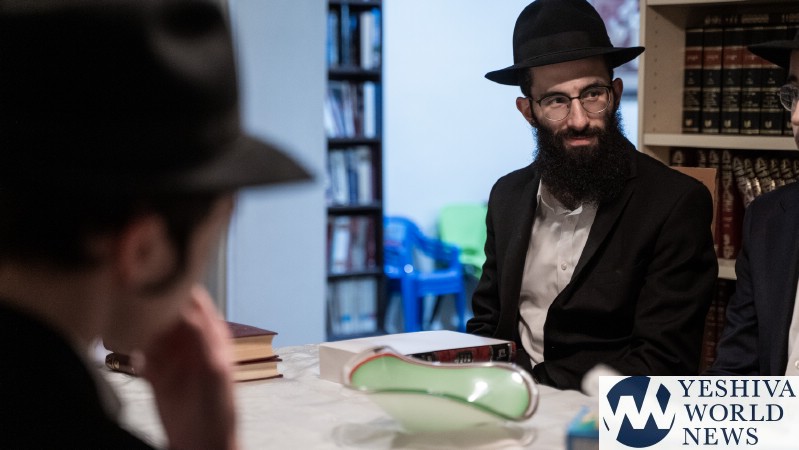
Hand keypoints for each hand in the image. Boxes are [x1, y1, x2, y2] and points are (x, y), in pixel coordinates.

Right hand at [136, 285, 237, 449]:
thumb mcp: (214, 369)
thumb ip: (202, 336)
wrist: (204, 445)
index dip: (176, 286)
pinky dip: (130, 347)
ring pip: (151, 329)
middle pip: (168, 311)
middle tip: (128, 292)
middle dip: (151, 303)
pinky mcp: (157, 374)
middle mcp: (193, 341)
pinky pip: (140, 352)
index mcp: (213, 335)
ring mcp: (174, 357)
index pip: (194, 300)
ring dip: (138, 324)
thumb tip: (187, 305)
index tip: (154, 274)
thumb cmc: (219, 410)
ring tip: (122, 317)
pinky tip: (122, 345)